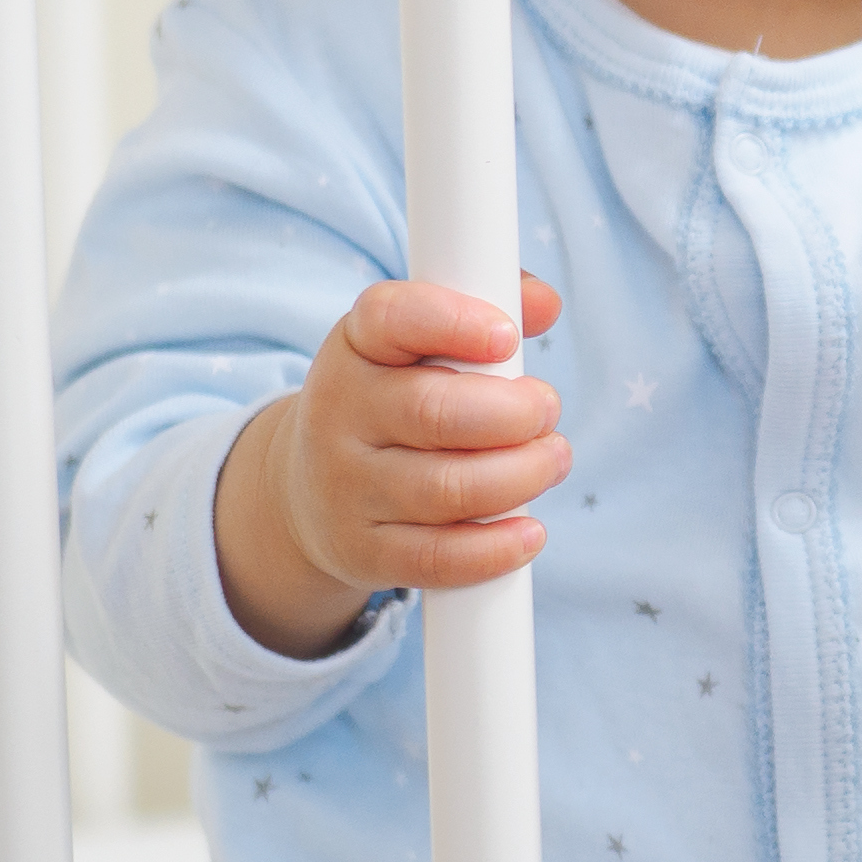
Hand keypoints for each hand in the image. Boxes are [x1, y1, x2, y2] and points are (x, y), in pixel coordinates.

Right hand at [214, 274, 568, 657]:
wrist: (310, 490)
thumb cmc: (395, 401)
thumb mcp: (420, 343)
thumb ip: (490, 303)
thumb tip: (545, 304)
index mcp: (356, 345)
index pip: (390, 318)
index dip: (454, 322)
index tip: (507, 336)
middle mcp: (340, 413)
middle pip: (434, 413)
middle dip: (514, 413)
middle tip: (547, 410)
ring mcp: (347, 487)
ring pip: (446, 488)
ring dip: (521, 476)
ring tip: (552, 459)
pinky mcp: (363, 551)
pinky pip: (436, 558)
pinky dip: (494, 548)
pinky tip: (529, 532)